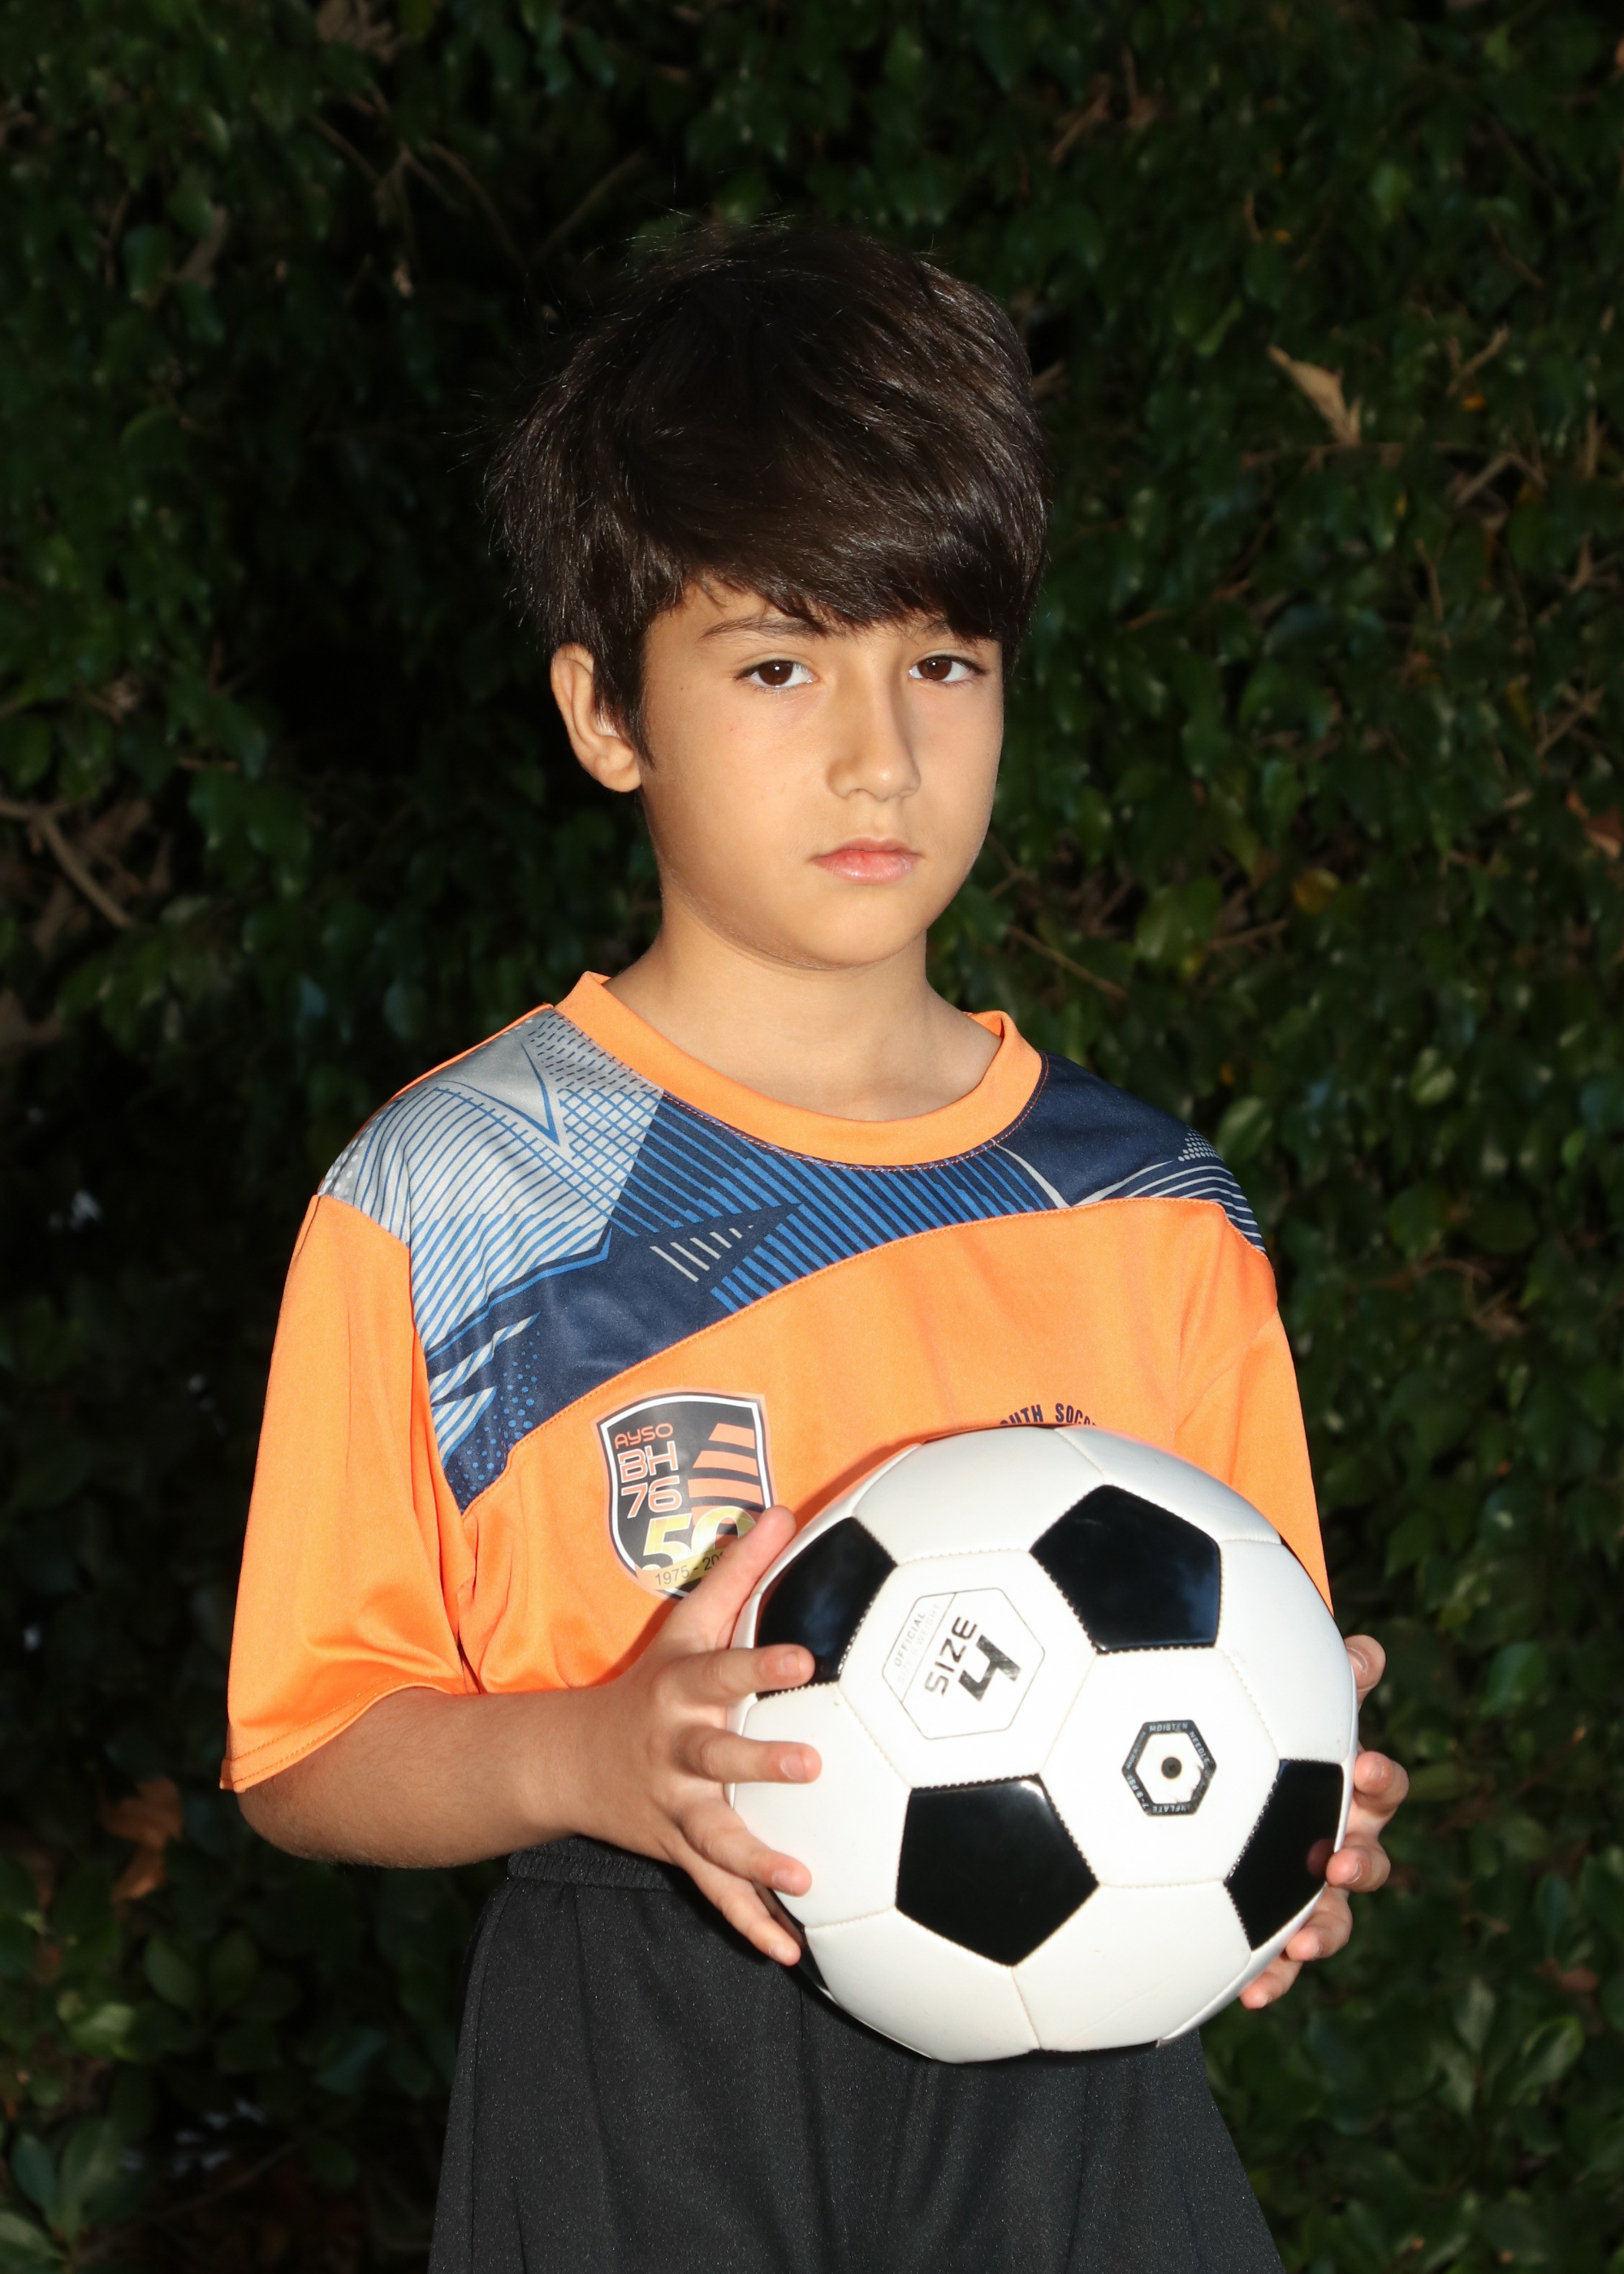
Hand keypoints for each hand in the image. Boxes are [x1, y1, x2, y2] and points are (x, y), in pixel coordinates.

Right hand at [560, 1506, 817, 1964]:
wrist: (566, 1761)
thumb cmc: (651, 1682)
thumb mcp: (686, 1622)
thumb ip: (738, 1570)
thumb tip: (785, 1506)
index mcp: (682, 1691)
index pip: (724, 1669)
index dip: (761, 1662)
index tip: (807, 1657)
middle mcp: (677, 1749)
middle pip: (718, 1755)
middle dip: (760, 1759)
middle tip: (811, 1763)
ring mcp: (676, 1806)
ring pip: (717, 1836)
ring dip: (759, 1857)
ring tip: (804, 1878)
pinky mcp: (679, 1849)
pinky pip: (717, 1891)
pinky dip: (751, 1922)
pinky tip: (793, 1951)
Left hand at [1237, 1633, 1407, 2009]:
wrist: (1225, 1784)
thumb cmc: (1262, 1732)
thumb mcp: (1291, 1701)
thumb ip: (1327, 1676)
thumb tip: (1366, 1652)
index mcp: (1345, 1793)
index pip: (1380, 1786)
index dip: (1377, 1779)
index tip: (1360, 1766)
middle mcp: (1338, 1843)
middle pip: (1369, 1861)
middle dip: (1361, 1865)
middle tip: (1339, 1862)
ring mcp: (1308, 1889)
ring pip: (1332, 1919)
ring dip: (1324, 1931)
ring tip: (1303, 1942)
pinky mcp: (1272, 1928)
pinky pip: (1280, 1960)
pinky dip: (1274, 1979)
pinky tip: (1253, 1995)